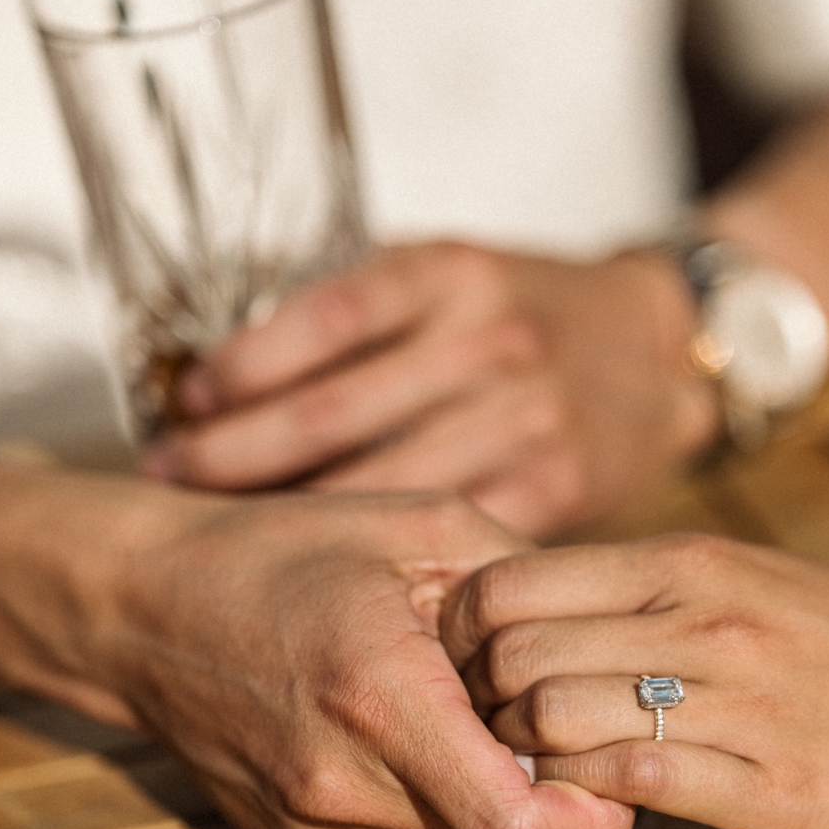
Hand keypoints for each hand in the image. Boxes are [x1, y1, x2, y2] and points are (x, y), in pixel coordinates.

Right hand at [0, 453, 632, 828]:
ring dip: (496, 796)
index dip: (594, 810)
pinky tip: (416, 734)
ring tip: (469, 709)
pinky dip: (442, 807)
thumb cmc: (294, 551)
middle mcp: (342, 791)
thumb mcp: (426, 526)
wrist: (149, 609)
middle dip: (553, 789)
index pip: (521, 827)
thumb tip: (618, 640)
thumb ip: (533, 584)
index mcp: (380, 697)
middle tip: (546, 710)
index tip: (617, 759)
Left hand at [142, 242, 720, 537]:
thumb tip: (231, 366)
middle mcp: (489, 340)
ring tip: (226, 523)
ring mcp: (527, 416)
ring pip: (378, 482)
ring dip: (289, 509)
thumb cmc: (528, 310)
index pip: (325, 319)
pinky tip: (331, 557)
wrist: (656, 348)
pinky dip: (378, 547)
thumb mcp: (455, 271)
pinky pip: (444, 528)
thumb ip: (365, 305)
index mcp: (452, 274)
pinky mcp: (555, 487)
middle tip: (172, 475)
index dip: (242, 365)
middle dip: (233, 453)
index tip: (186, 400)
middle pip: (332, 411)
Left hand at [439, 535, 828, 828]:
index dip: (464, 636)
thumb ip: (644, 589)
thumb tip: (530, 609)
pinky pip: (634, 787)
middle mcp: (702, 619)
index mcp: (687, 562)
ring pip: (555, 721)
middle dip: (481, 707)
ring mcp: (738, 701)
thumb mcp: (745, 576)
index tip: (476, 673)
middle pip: (511, 657)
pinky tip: (616, 805)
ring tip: (553, 777)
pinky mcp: (775, 786)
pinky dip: (598, 801)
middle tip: (500, 737)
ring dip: (530, 761)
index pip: (506, 584)